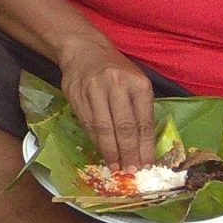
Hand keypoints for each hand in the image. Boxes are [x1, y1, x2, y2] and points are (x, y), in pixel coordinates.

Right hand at [58, 34, 158, 170]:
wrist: (85, 50)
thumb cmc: (117, 71)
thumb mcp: (137, 84)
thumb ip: (141, 110)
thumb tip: (144, 148)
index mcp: (138, 84)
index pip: (143, 122)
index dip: (145, 147)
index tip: (147, 166)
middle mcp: (116, 85)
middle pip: (124, 127)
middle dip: (129, 153)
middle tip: (131, 171)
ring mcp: (94, 89)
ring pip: (103, 127)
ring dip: (110, 151)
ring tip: (116, 167)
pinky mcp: (76, 94)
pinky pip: (88, 123)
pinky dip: (96, 140)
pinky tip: (102, 151)